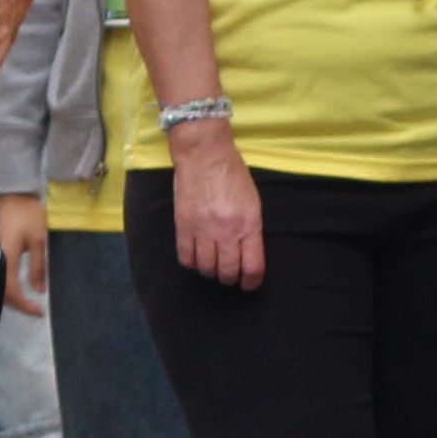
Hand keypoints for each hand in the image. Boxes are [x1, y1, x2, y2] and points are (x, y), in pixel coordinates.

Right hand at [0, 192, 48, 316]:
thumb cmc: (21, 213)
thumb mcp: (37, 238)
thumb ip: (39, 266)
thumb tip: (40, 290)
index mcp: (4, 262)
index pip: (13, 294)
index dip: (26, 306)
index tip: (40, 312)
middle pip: (0, 294)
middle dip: (16, 303)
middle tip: (31, 307)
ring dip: (7, 294)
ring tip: (22, 295)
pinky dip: (0, 282)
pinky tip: (8, 280)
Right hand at [168, 121, 265, 291]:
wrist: (204, 153)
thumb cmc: (233, 174)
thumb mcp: (253, 202)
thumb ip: (251, 229)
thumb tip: (248, 254)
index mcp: (249, 224)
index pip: (252, 267)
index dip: (251, 282)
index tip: (248, 283)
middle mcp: (226, 231)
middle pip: (227, 272)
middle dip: (230, 278)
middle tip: (229, 274)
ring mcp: (203, 229)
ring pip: (206, 269)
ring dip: (211, 272)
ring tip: (212, 264)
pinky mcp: (183, 225)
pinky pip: (186, 258)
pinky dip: (192, 263)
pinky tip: (196, 256)